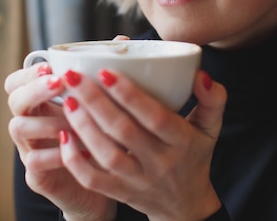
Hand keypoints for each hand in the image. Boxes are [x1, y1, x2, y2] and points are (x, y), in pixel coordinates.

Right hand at [5, 63, 115, 220]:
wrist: (104, 184)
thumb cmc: (101, 137)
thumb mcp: (103, 105)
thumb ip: (105, 73)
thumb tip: (122, 40)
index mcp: (42, 103)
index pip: (17, 81)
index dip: (28, 73)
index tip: (52, 67)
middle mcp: (31, 123)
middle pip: (14, 100)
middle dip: (35, 89)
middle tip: (59, 84)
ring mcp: (30, 149)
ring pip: (18, 128)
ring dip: (45, 120)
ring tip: (71, 120)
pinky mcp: (38, 175)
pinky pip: (34, 162)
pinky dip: (54, 154)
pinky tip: (77, 147)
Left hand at [57, 67, 226, 220]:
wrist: (185, 205)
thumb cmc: (195, 155)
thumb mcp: (212, 128)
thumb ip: (214, 99)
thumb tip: (201, 74)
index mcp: (182, 142)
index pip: (155, 117)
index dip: (130, 95)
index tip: (105, 71)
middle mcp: (159, 162)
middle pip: (124, 132)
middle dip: (95, 102)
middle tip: (73, 76)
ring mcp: (138, 181)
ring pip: (106, 156)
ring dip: (83, 127)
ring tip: (67, 100)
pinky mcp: (120, 193)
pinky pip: (94, 180)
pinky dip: (75, 161)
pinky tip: (62, 135)